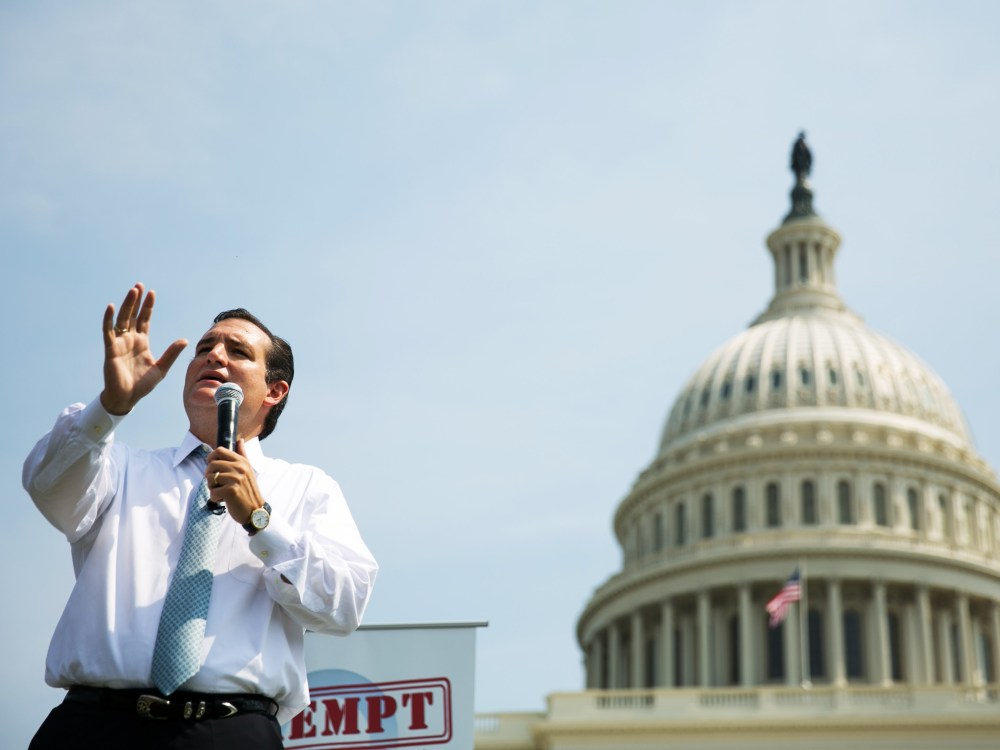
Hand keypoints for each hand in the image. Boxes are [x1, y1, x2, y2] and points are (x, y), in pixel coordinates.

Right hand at [100, 283, 187, 414]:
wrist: (127, 398)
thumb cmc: (142, 384)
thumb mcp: (161, 367)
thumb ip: (171, 353)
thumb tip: (185, 340)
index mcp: (142, 342)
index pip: (144, 320)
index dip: (148, 307)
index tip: (152, 293)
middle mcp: (130, 339)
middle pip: (133, 315)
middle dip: (136, 300)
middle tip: (139, 285)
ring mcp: (119, 343)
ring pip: (122, 319)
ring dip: (126, 305)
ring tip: (132, 291)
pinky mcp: (111, 350)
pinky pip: (108, 332)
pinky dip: (108, 319)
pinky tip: (110, 307)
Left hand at [206, 440, 266, 527]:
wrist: (255, 510)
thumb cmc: (248, 490)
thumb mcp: (248, 470)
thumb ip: (242, 454)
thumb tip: (240, 439)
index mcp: (242, 461)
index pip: (219, 451)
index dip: (211, 458)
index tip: (213, 467)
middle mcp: (239, 468)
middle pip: (211, 465)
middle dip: (210, 476)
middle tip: (218, 484)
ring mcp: (236, 478)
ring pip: (210, 479)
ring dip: (212, 488)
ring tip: (223, 492)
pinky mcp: (231, 490)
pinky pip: (212, 492)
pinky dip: (216, 498)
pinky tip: (225, 500)